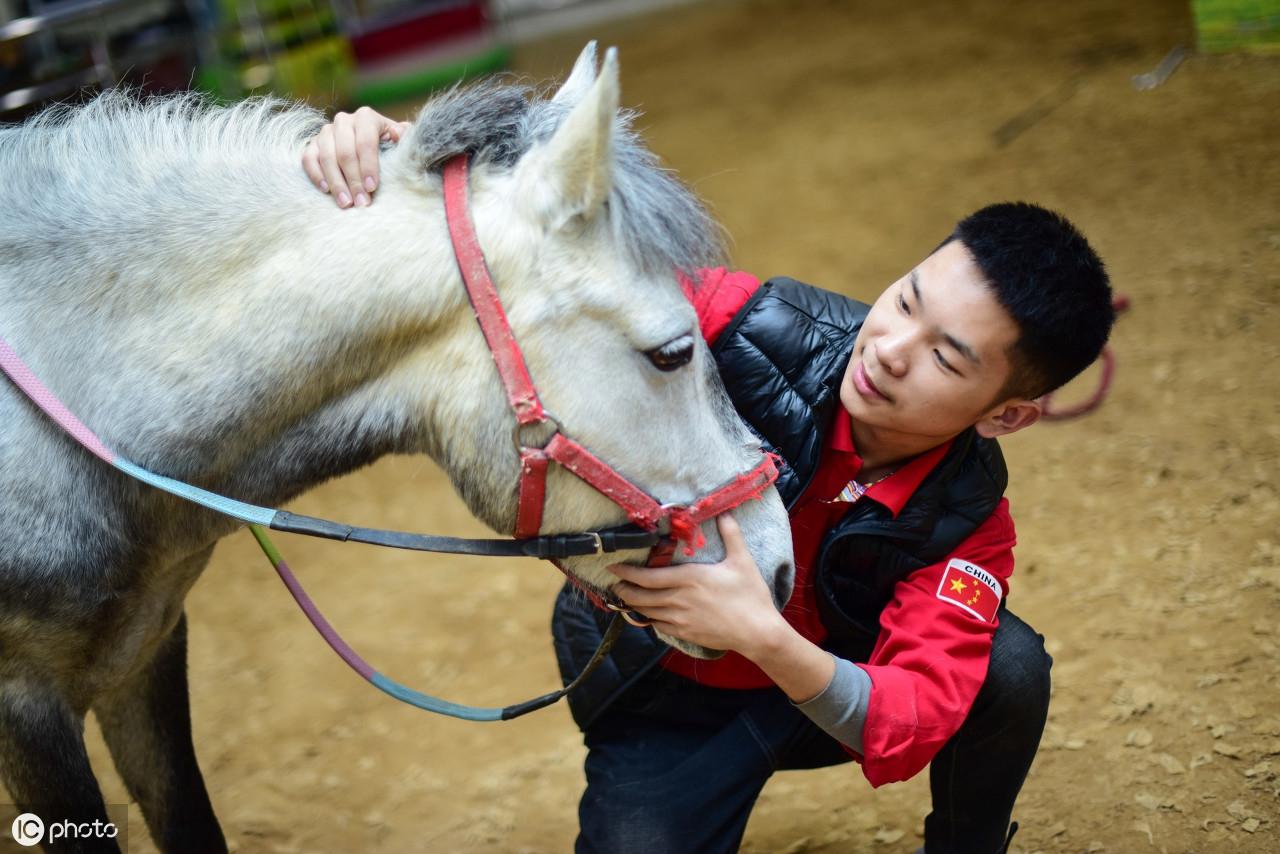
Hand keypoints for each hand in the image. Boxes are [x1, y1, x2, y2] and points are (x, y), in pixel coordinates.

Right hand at [302, 106, 411, 207]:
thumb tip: (398, 135)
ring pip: (326, 156)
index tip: (372, 187)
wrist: (373, 146)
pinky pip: (308, 158)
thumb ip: (404, 138)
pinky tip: (326, 190)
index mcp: (367, 117)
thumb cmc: (390, 147)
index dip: (369, 165)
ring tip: (346, 203)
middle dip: (353, 179)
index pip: (365, 141)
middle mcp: (344, 120)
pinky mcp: (313, 144)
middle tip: (361, 202)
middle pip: (345, 151)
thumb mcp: (401, 142)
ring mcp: (326, 131)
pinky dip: (316, 175)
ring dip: (336, 182)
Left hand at [607, 515, 786, 656]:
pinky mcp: (685, 634)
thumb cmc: (750, 595)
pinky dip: (650, 619)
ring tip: (625, 597)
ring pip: (647, 612)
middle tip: (613, 584)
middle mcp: (679, 599)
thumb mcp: (742, 561)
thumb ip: (731, 534)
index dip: (627, 573)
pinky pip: (659, 626)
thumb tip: (725, 512)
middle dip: (623, 590)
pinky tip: (648, 614)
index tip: (613, 567)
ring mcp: (681, 619)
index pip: (648, 577)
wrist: (758, 632)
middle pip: (640, 597)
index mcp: (689, 578)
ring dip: (633, 604)